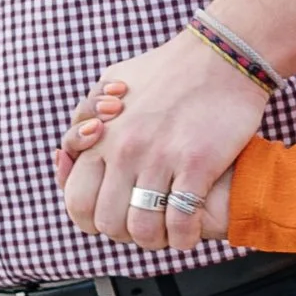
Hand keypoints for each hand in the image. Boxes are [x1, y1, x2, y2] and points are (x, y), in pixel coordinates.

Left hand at [55, 27, 265, 246]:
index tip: (115, 217)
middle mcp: (124, 150)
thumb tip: (74, 143)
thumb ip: (89, 114)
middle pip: (108, 223)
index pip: (77, 201)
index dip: (93, 220)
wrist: (221, 55)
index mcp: (100, 136)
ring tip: (169, 233)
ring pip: (143, 229)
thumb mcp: (113, 80)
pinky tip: (191, 230)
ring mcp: (159, 158)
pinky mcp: (196, 163)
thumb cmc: (170, 67)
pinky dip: (185, 236)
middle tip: (144, 226)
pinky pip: (181, 221)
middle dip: (125, 234)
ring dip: (156, 240)